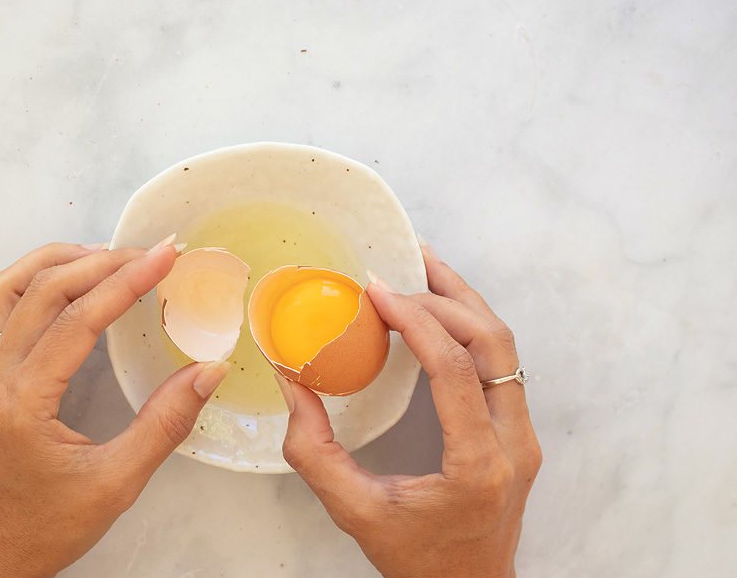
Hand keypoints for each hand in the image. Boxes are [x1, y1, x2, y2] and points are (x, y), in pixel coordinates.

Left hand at [0, 239, 229, 577]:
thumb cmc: (47, 526)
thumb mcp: (117, 481)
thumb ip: (166, 422)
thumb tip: (206, 371)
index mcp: (24, 400)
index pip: (77, 319)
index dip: (125, 282)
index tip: (163, 257)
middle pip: (44, 291)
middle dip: (102, 263)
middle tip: (151, 254)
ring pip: (12, 289)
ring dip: (61, 262)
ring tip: (110, 256)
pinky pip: (4, 308)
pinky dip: (38, 282)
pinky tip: (70, 282)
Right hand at [278, 239, 541, 577]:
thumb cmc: (417, 560)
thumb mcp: (354, 512)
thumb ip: (314, 450)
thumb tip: (292, 383)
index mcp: (477, 464)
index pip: (452, 368)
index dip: (414, 320)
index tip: (377, 292)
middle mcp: (513, 443)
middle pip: (492, 343)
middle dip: (445, 296)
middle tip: (400, 268)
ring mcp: (524, 435)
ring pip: (505, 348)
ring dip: (464, 303)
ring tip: (425, 267)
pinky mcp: (519, 431)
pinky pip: (501, 364)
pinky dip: (470, 327)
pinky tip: (441, 310)